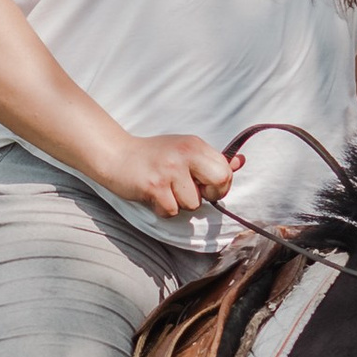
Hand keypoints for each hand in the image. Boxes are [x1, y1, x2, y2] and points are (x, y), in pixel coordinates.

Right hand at [99, 130, 234, 221]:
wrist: (116, 155)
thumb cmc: (153, 156)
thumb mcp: (184, 150)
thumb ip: (210, 159)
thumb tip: (241, 162)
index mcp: (195, 145)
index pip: (226, 170)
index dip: (220, 184)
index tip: (205, 185)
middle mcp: (185, 154)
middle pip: (220, 183)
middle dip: (210, 195)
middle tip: (192, 192)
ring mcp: (169, 170)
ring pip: (193, 203)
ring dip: (180, 203)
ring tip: (165, 189)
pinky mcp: (154, 186)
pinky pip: (172, 211)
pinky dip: (163, 209)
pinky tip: (154, 196)